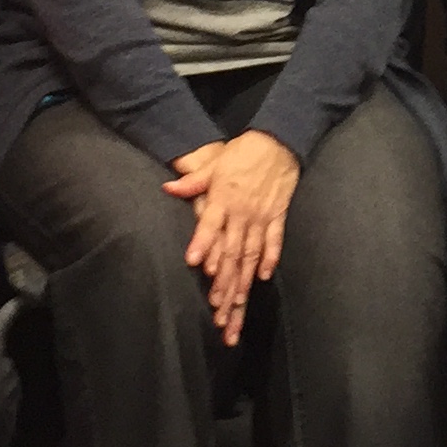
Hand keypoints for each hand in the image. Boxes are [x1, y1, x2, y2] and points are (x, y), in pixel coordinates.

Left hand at [164, 130, 300, 344]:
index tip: (195, 263)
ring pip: (252, 253)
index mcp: (223, 198)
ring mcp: (262, 216)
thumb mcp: (214, 163)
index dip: (203, 243)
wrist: (277, 141)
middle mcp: (242, 211)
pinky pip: (275, 241)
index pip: (211, 224)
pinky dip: (270, 258)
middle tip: (216, 306)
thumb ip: (193, 180)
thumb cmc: (241, 153)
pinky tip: (263, 277)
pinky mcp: (278, 216)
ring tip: (237, 303)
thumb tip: (168, 187)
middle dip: (224, 280)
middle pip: (232, 250)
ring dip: (244, 279)